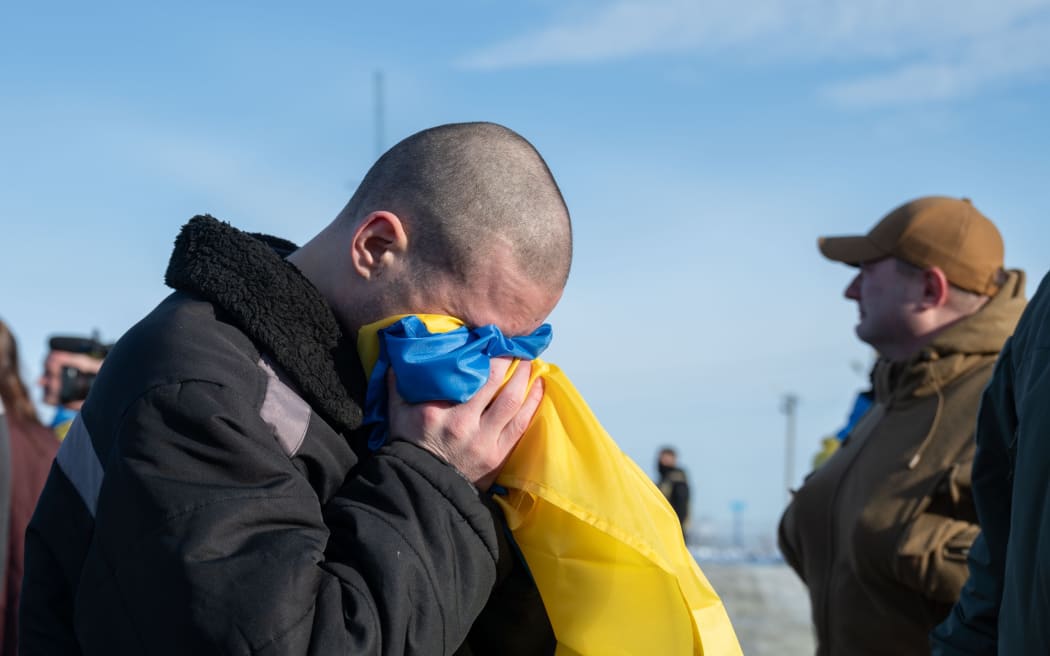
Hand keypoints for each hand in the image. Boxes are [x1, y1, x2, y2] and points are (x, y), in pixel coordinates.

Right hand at [387, 357, 543, 489]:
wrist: (422, 486)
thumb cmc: (410, 445)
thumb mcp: (397, 413)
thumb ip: (398, 384)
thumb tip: (398, 356)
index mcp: (437, 411)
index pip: (466, 375)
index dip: (483, 354)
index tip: (490, 339)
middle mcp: (462, 423)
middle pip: (494, 383)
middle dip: (508, 360)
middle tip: (515, 345)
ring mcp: (483, 441)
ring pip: (512, 401)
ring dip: (524, 377)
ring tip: (529, 361)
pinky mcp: (498, 455)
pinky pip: (521, 424)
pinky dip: (533, 402)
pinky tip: (539, 386)